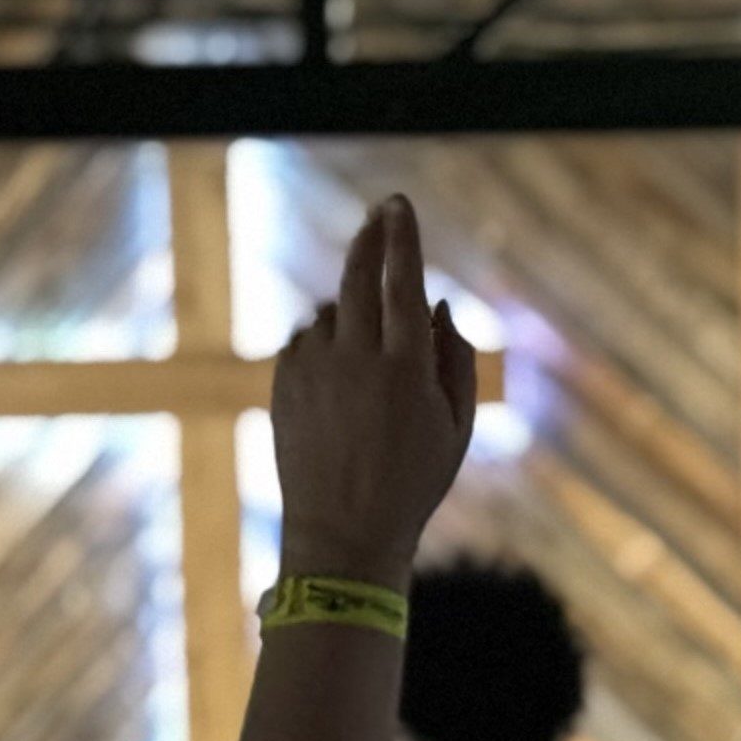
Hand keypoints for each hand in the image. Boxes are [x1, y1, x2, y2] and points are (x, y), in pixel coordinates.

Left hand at [271, 196, 478, 588]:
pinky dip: (325, 343)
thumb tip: (438, 305)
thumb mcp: (456, 429)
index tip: (398, 206)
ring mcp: (313, 369)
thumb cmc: (412, 483)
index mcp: (406, 369)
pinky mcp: (283, 383)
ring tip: (369, 364)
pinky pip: (306, 339)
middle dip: (370, 239)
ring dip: (351, 313)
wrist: (343, 534)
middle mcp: (356, 359)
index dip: (402, 239)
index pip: (403, 282)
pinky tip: (340, 382)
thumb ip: (455, 360)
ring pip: (332, 311)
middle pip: (357, 276)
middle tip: (379, 216)